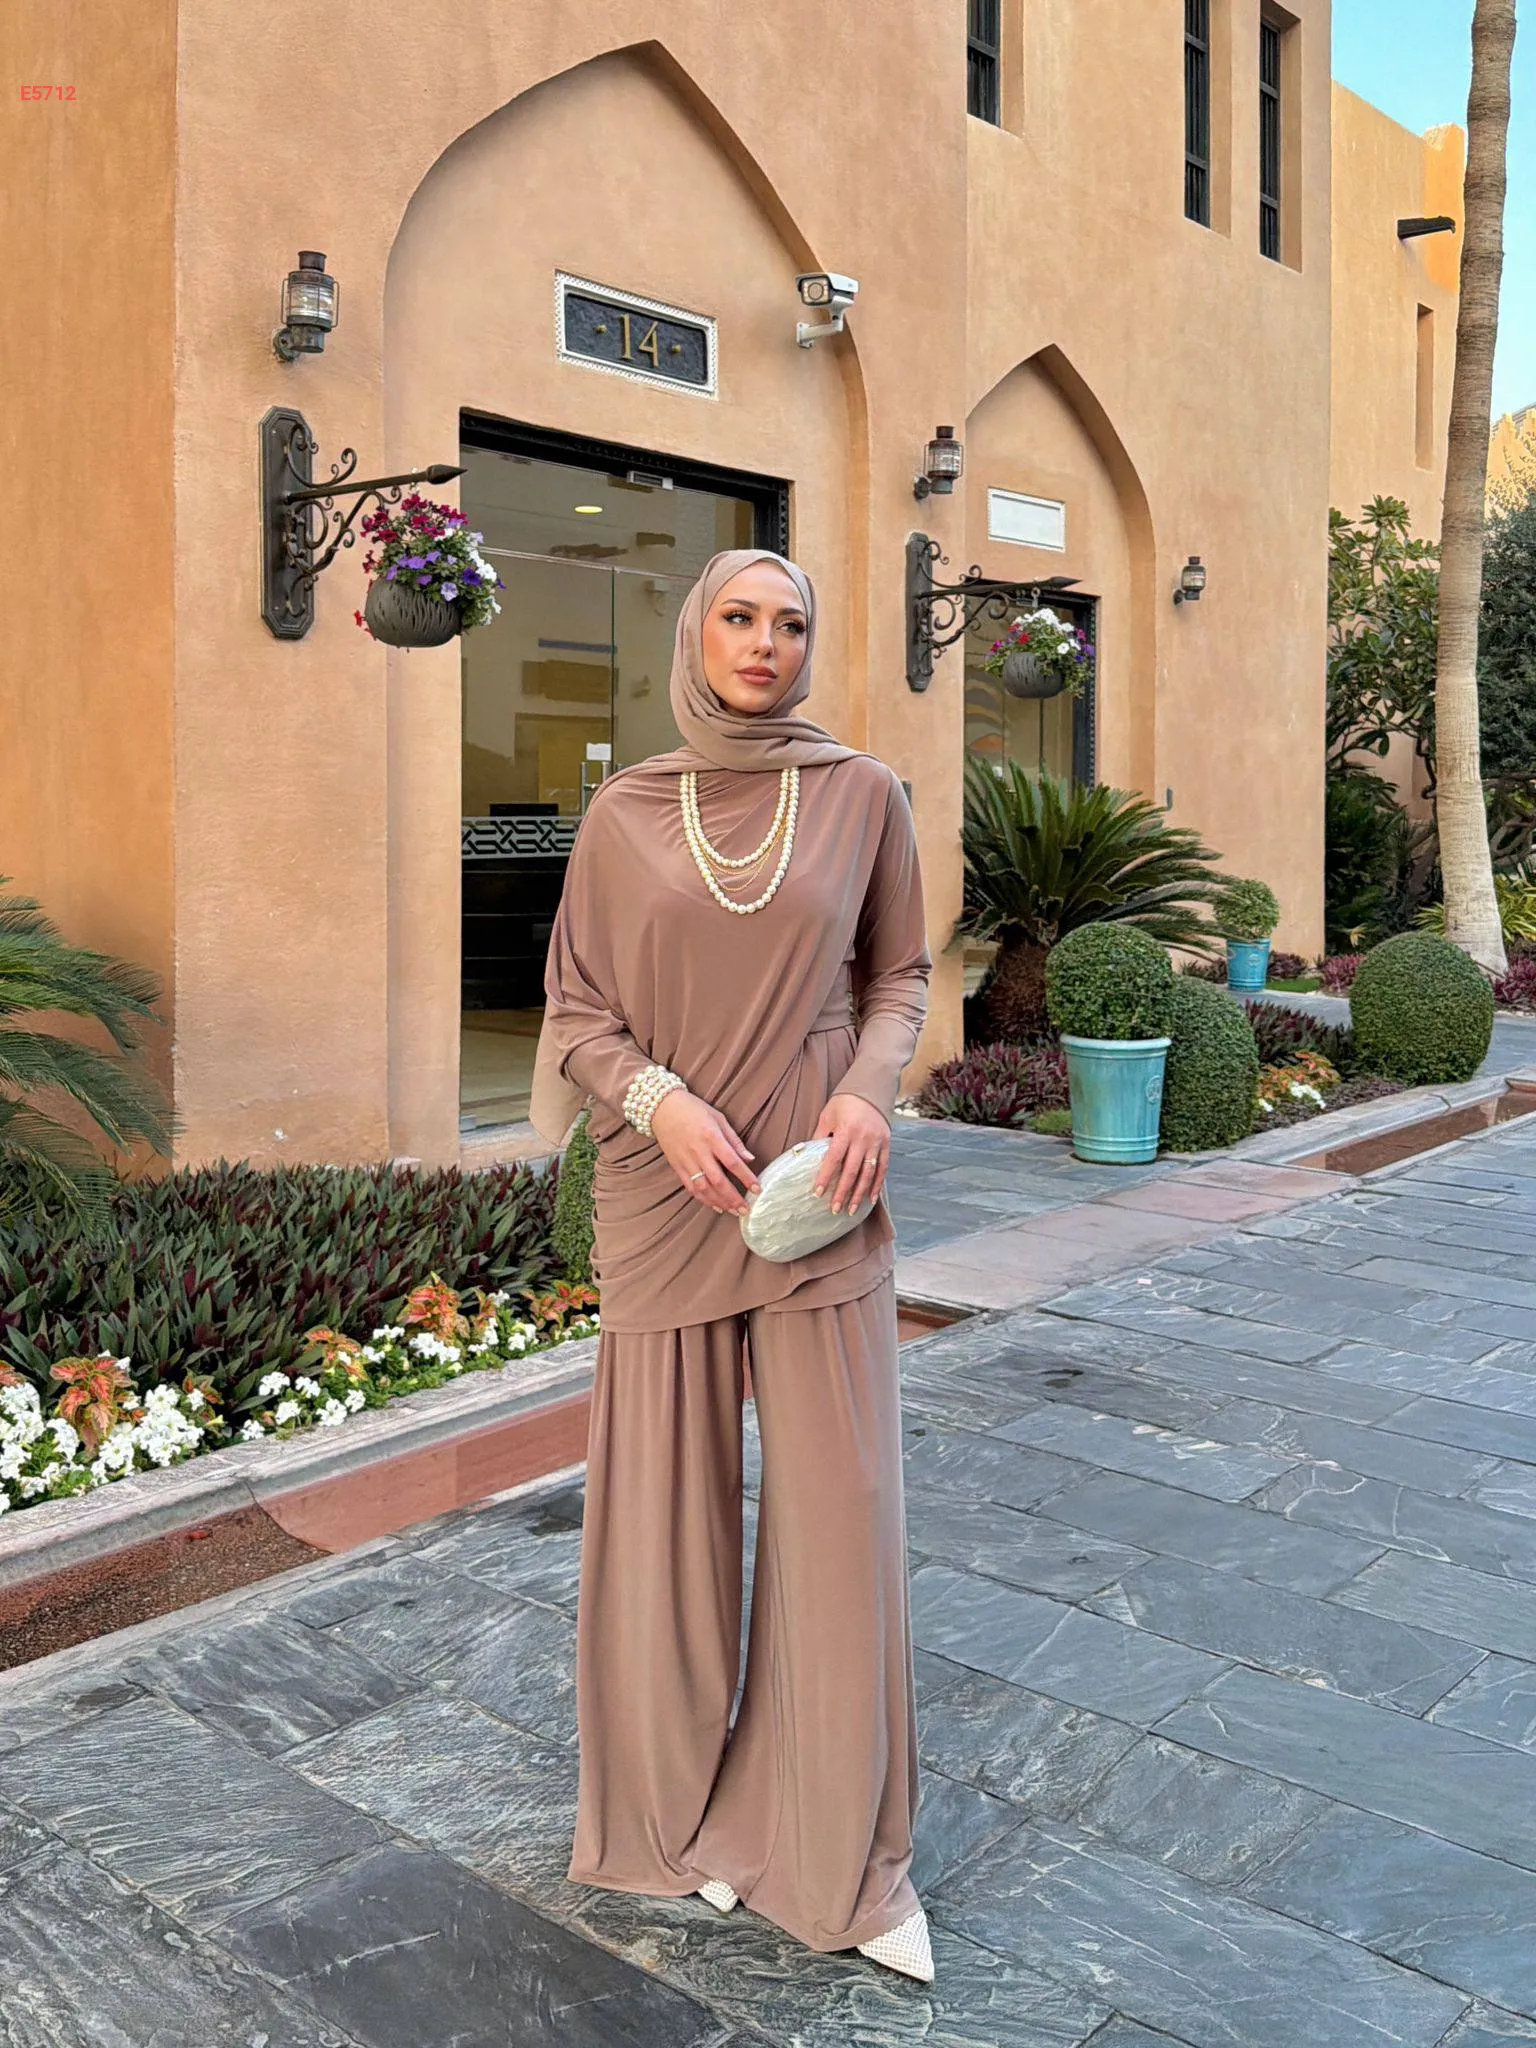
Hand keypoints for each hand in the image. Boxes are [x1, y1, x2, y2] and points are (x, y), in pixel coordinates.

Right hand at [651, 1090, 760, 1215]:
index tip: (757, 1189)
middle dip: (733, 1197)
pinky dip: (703, 1199)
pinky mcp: (677, 1166)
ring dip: (719, 1202)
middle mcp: (698, 1151)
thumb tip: (750, 1159)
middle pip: (718, 1180)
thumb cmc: (693, 1109)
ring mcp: (686, 1160)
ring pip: (703, 1188)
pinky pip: (690, 1187)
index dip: (746, 1177)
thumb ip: (734, 1140)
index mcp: (711, 1137)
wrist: (662, 1107)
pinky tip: (715, 1206)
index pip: (732, 1162)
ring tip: (733, 1211)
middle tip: (746, 1209)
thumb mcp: (718, 1118)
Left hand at [813, 1093, 890, 1215]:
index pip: (834, 1158)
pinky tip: (870, 1199)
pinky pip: (882, 1168)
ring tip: (851, 1210)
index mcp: (846, 1130)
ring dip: (859, 1193)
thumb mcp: (828, 1115)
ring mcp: (876, 1142)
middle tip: (834, 1209)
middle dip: (843, 1192)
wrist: (871, 1089)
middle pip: (852, 1170)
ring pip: (868, 1173)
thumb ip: (820, 1135)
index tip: (818, 1193)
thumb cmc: (845, 1102)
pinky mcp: (886, 1144)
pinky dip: (877, 1185)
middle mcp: (863, 1138)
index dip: (826, 1176)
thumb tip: (807, 1155)